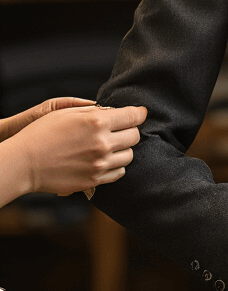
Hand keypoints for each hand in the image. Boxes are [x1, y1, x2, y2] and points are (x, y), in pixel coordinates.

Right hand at [0, 103, 146, 201]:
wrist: (25, 163)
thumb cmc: (41, 133)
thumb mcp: (66, 112)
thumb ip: (93, 111)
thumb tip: (114, 111)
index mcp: (96, 123)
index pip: (133, 116)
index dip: (139, 113)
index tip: (140, 113)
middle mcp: (102, 144)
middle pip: (134, 136)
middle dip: (131, 130)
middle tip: (122, 129)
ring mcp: (100, 164)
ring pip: (129, 156)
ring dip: (123, 149)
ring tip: (110, 145)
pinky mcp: (95, 180)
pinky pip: (119, 172)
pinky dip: (116, 165)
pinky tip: (106, 159)